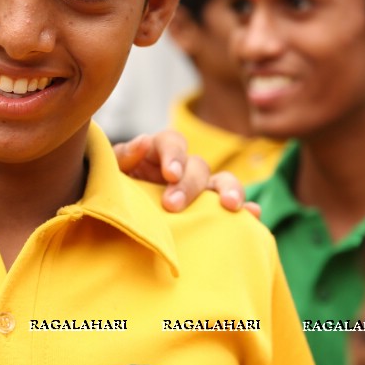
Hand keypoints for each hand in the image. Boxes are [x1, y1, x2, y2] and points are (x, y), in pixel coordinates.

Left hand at [113, 130, 259, 216]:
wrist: (115, 222)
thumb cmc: (113, 190)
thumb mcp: (111, 172)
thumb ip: (122, 157)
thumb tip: (143, 142)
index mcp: (159, 153)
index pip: (172, 142)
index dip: (174, 154)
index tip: (169, 173)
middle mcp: (184, 168)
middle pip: (198, 166)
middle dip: (189, 184)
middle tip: (172, 205)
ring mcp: (200, 190)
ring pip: (223, 182)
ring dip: (229, 190)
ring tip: (230, 206)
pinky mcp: (211, 211)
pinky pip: (234, 209)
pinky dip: (247, 211)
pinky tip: (253, 217)